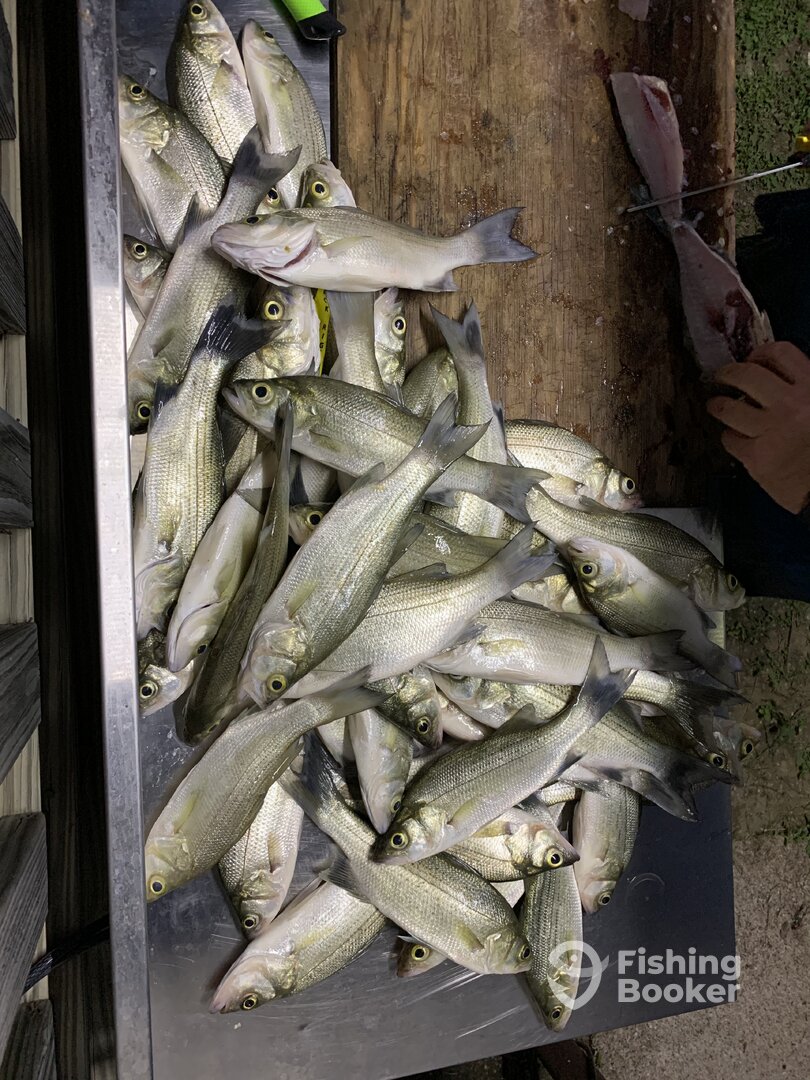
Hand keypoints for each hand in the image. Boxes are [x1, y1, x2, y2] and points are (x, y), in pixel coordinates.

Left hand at [707, 342, 809, 512]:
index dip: (760, 354)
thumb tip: (772, 373)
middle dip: (728, 373)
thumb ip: (802, 389)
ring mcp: (772, 431)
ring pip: (729, 408)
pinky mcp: (758, 457)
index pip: (781, 354)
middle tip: (722, 376)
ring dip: (719, 405)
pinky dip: (730, 438)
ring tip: (717, 406)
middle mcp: (792, 406)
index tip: (752, 359)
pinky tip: (737, 438)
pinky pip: (731, 439)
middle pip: (747, 375)